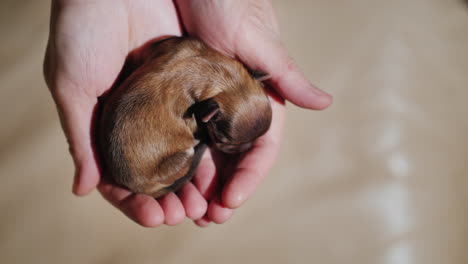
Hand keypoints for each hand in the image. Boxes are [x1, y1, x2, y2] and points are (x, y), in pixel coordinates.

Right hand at [44, 0, 208, 226]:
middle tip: (183, 217)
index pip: (121, 174)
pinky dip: (210, 149)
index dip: (135, 201)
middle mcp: (140, 118)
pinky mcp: (192, 83)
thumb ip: (81, 138)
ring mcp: (167, 103)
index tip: (154, 218)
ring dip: (193, 182)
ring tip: (203, 206)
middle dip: (170, 197)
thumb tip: (84, 190)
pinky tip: (218, 170)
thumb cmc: (81, 30)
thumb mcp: (72, 86)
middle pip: (157, 170)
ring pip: (183, 152)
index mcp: (108, 124)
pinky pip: (204, 121)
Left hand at [175, 0, 331, 225]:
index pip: (261, 147)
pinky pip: (179, 136)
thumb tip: (325, 103)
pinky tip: (166, 179)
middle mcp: (233, 104)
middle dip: (224, 190)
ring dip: (200, 184)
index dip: (250, 177)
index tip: (231, 201)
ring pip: (207, 153)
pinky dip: (177, 160)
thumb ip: (286, 74)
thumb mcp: (256, 38)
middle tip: (208, 218)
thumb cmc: (223, 0)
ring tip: (186, 210)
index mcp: (257, 95)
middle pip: (233, 158)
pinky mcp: (178, 96)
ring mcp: (204, 102)